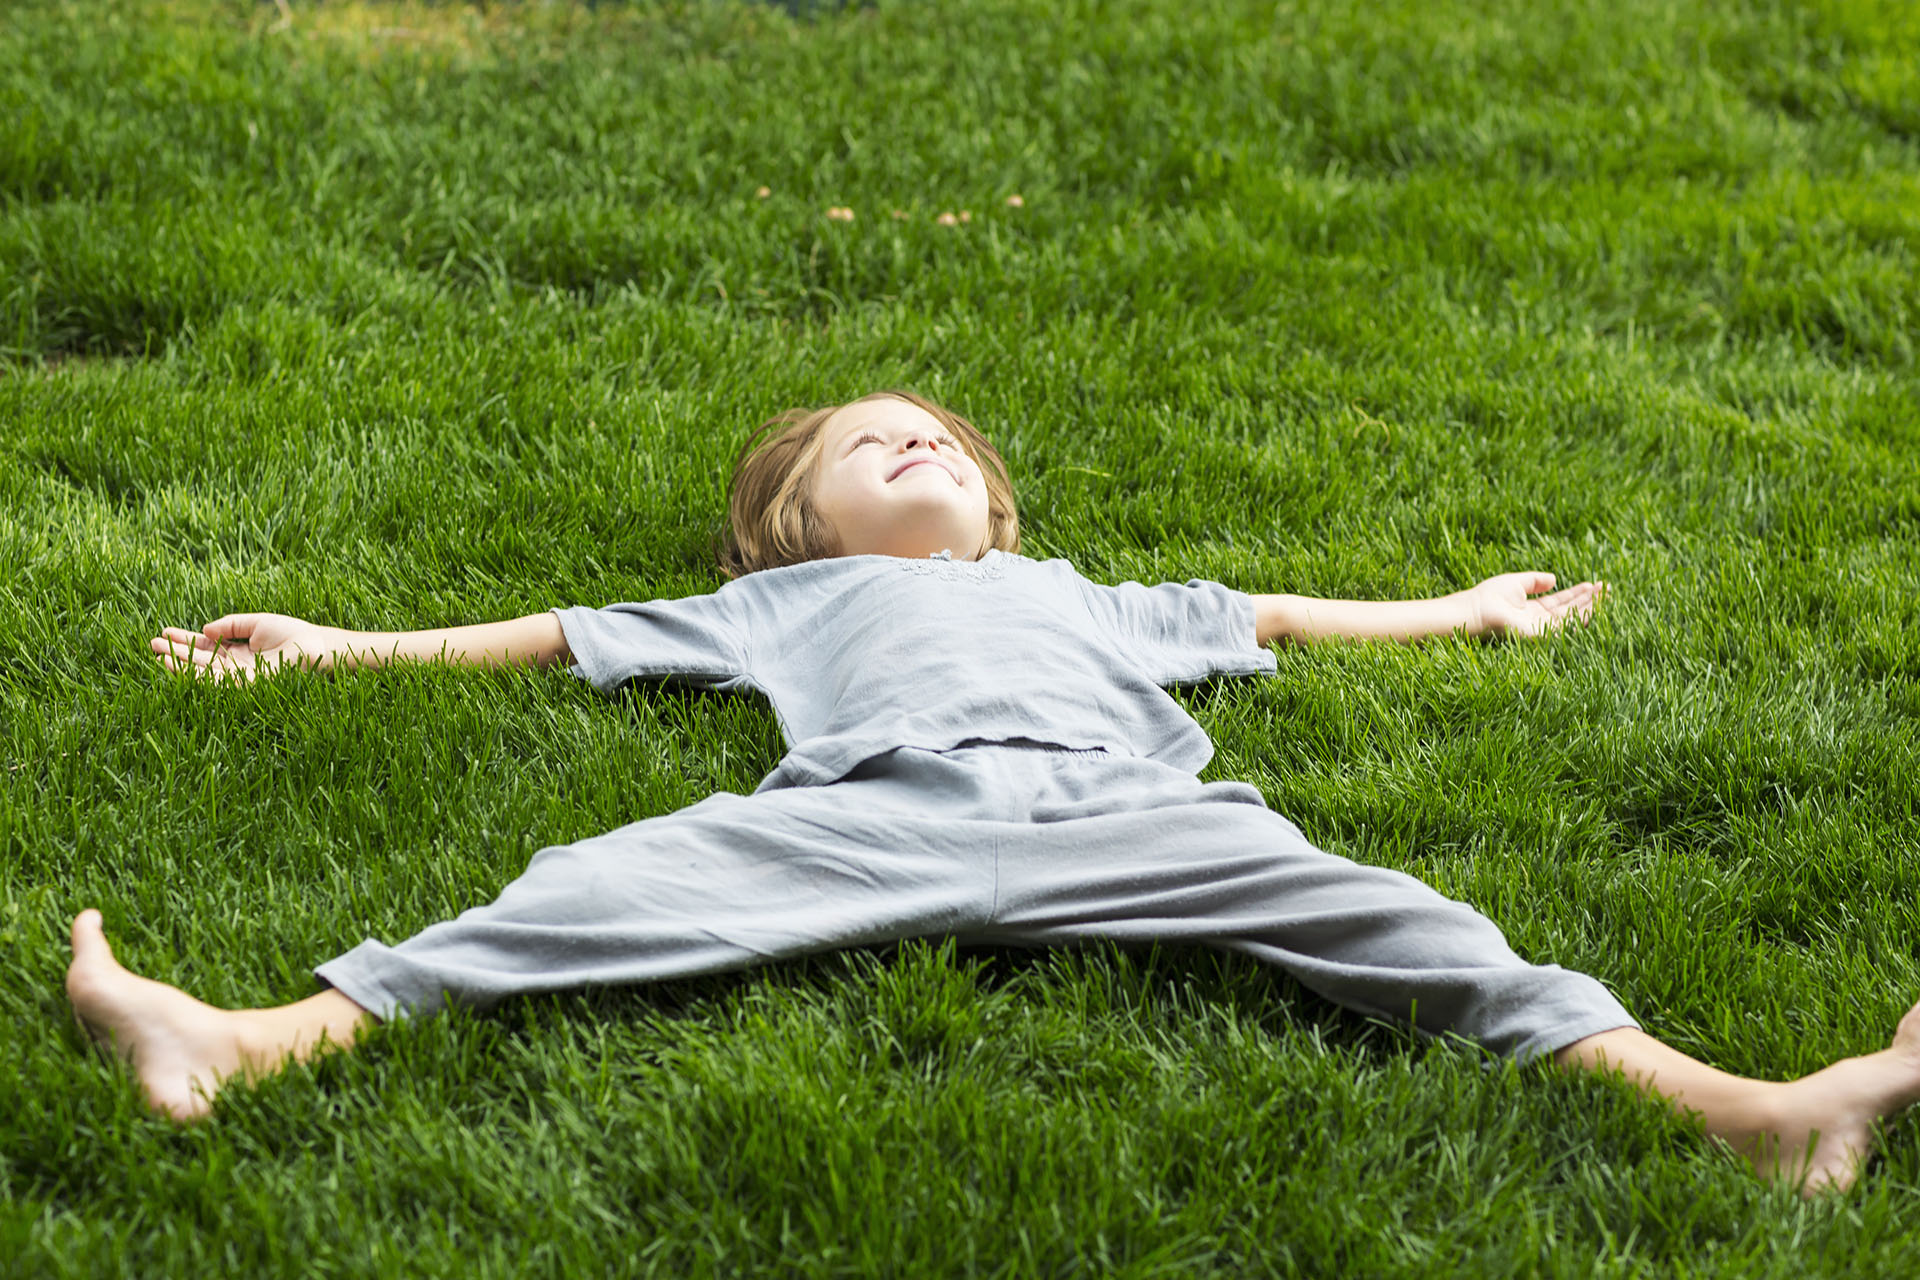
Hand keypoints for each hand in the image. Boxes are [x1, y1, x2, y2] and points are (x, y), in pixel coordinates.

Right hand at [148, 613, 338, 682]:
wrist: (316, 647)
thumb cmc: (293, 634)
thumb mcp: (256, 623)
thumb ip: (230, 625)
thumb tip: (205, 630)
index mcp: (238, 652)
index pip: (206, 648)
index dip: (185, 641)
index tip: (165, 633)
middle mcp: (235, 667)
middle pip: (199, 661)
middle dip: (176, 652)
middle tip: (152, 643)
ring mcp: (238, 677)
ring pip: (202, 673)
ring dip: (179, 665)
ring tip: (158, 655)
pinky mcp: (243, 685)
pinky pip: (213, 681)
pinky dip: (193, 674)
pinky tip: (177, 665)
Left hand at [1463, 573, 1604, 638]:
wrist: (1475, 610)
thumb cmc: (1489, 597)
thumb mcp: (1517, 582)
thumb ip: (1536, 580)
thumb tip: (1555, 579)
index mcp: (1532, 610)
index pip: (1560, 602)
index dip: (1576, 593)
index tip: (1593, 585)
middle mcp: (1539, 621)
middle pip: (1569, 610)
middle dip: (1588, 600)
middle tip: (1605, 588)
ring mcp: (1541, 629)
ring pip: (1571, 618)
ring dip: (1589, 606)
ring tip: (1604, 594)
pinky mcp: (1541, 635)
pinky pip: (1565, 626)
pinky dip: (1580, 616)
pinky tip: (1592, 605)